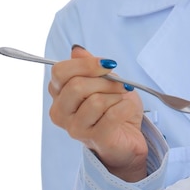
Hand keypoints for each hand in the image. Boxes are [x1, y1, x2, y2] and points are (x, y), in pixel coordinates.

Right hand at [48, 45, 147, 180]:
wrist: (128, 139)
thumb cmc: (115, 110)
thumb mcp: (105, 82)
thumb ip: (90, 67)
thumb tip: (77, 50)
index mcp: (60, 95)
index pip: (60, 72)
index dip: (86, 64)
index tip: (108, 64)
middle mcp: (61, 113)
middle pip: (77, 85)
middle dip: (106, 81)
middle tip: (122, 84)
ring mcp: (75, 128)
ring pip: (95, 100)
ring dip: (117, 96)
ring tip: (123, 99)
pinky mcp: (95, 139)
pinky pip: (112, 115)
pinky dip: (126, 106)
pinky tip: (129, 108)